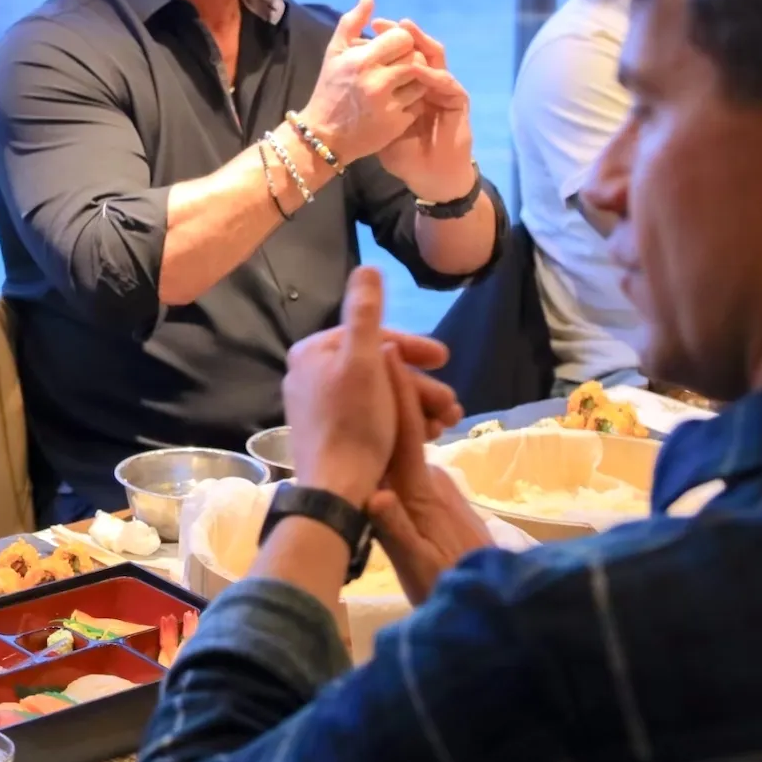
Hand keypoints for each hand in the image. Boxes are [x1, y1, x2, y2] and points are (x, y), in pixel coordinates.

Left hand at [283, 268, 461, 505]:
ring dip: (415, 403)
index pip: (371, 336)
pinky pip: (369, 415)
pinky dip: (399, 420)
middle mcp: (309, 374)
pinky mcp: (328, 434)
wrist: (336, 492)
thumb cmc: (354, 425)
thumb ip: (366, 314)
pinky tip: (424, 434)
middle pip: (376, 367)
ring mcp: (317, 406)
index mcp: (313, 352)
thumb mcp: (365, 362)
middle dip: (419, 383)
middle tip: (452, 403)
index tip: (446, 359)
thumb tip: (367, 268)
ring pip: (378, 393)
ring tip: (445, 422)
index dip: (413, 347)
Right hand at [297, 0, 447, 163]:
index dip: (400, 41)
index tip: (391, 49)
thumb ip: (351, 22)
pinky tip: (396, 103)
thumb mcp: (334, 52)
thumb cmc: (329, 89)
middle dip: (408, 60)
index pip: (403, 38)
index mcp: (362, 60)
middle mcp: (377, 81)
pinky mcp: (397, 124)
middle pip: (415, 59)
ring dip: (413, 81)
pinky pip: (418, 104)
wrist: (322, 135)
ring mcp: (389, 105)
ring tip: (397, 85)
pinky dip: (411, 102)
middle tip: (396, 66)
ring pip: (421, 82)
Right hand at [368, 348, 495, 605]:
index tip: (387, 351)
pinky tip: (389, 441)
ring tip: (376, 386)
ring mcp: (440, 491)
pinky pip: (415, 462)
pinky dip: (403, 441)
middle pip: (408, 429)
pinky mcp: (443, 502)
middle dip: (394, 390)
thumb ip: (397, 531)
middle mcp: (431, 483)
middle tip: (374, 354)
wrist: (499, 607)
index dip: (397, 393)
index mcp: (420, 492)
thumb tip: (372, 495)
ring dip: (399, 414)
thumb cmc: (450, 588)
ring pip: (412, 445)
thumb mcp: (419, 566)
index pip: (406, 434)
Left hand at [371, 18, 475, 201]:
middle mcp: (427, 80)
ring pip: (434, 56)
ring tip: (404, 31)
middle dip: (400, 33)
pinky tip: (417, 68)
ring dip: (420, 42)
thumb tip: (346, 75)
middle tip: (382, 23)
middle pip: (416, 47)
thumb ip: (369, 98)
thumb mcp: (377, 121)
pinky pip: (445, 80)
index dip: (384, 38)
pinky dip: (431, 73)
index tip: (366, 27)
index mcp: (409, 82)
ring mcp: (443, 88)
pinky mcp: (457, 99)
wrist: (426, 174)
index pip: (399, 52)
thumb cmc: (401, 151)